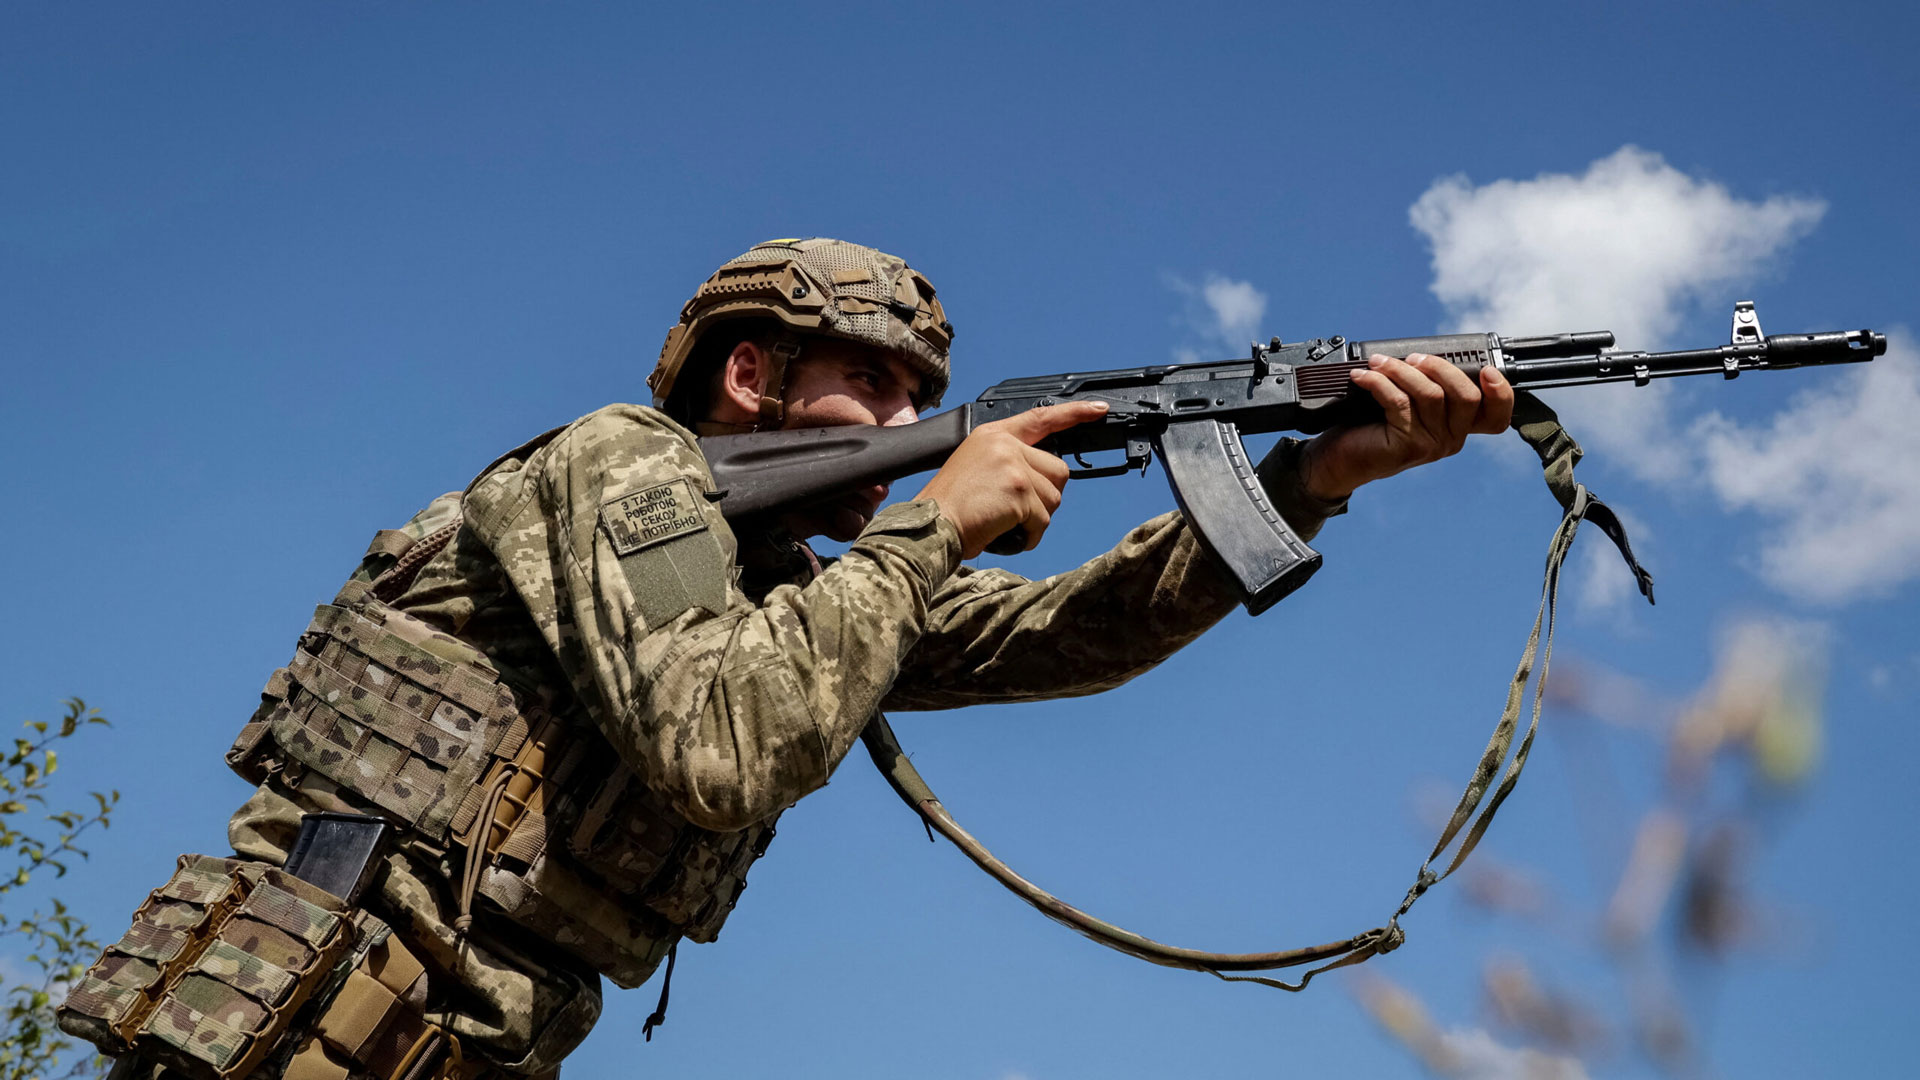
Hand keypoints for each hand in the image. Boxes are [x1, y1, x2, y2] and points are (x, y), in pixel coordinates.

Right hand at [915, 401, 1107, 557]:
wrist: (931, 526)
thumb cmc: (949, 507)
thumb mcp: (975, 467)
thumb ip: (1009, 461)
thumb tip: (1044, 478)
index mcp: (993, 435)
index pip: (1041, 418)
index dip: (1073, 414)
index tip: (1098, 409)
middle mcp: (1005, 445)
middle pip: (1058, 471)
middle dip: (1045, 497)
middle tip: (1015, 510)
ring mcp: (1013, 466)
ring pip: (1054, 498)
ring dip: (1036, 518)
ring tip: (1004, 521)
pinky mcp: (1019, 490)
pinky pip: (1043, 520)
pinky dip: (1029, 535)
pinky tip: (1007, 534)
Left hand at [1299, 354, 1514, 499]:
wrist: (1337, 459)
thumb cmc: (1370, 426)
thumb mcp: (1406, 402)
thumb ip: (1426, 384)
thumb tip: (1426, 353)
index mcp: (1457, 427)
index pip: (1496, 417)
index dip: (1501, 394)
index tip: (1486, 369)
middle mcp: (1451, 439)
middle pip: (1467, 397)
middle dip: (1440, 367)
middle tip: (1412, 358)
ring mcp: (1431, 446)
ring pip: (1431, 395)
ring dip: (1402, 371)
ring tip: (1378, 363)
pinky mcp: (1407, 447)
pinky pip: (1400, 403)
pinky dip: (1380, 383)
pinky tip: (1362, 378)